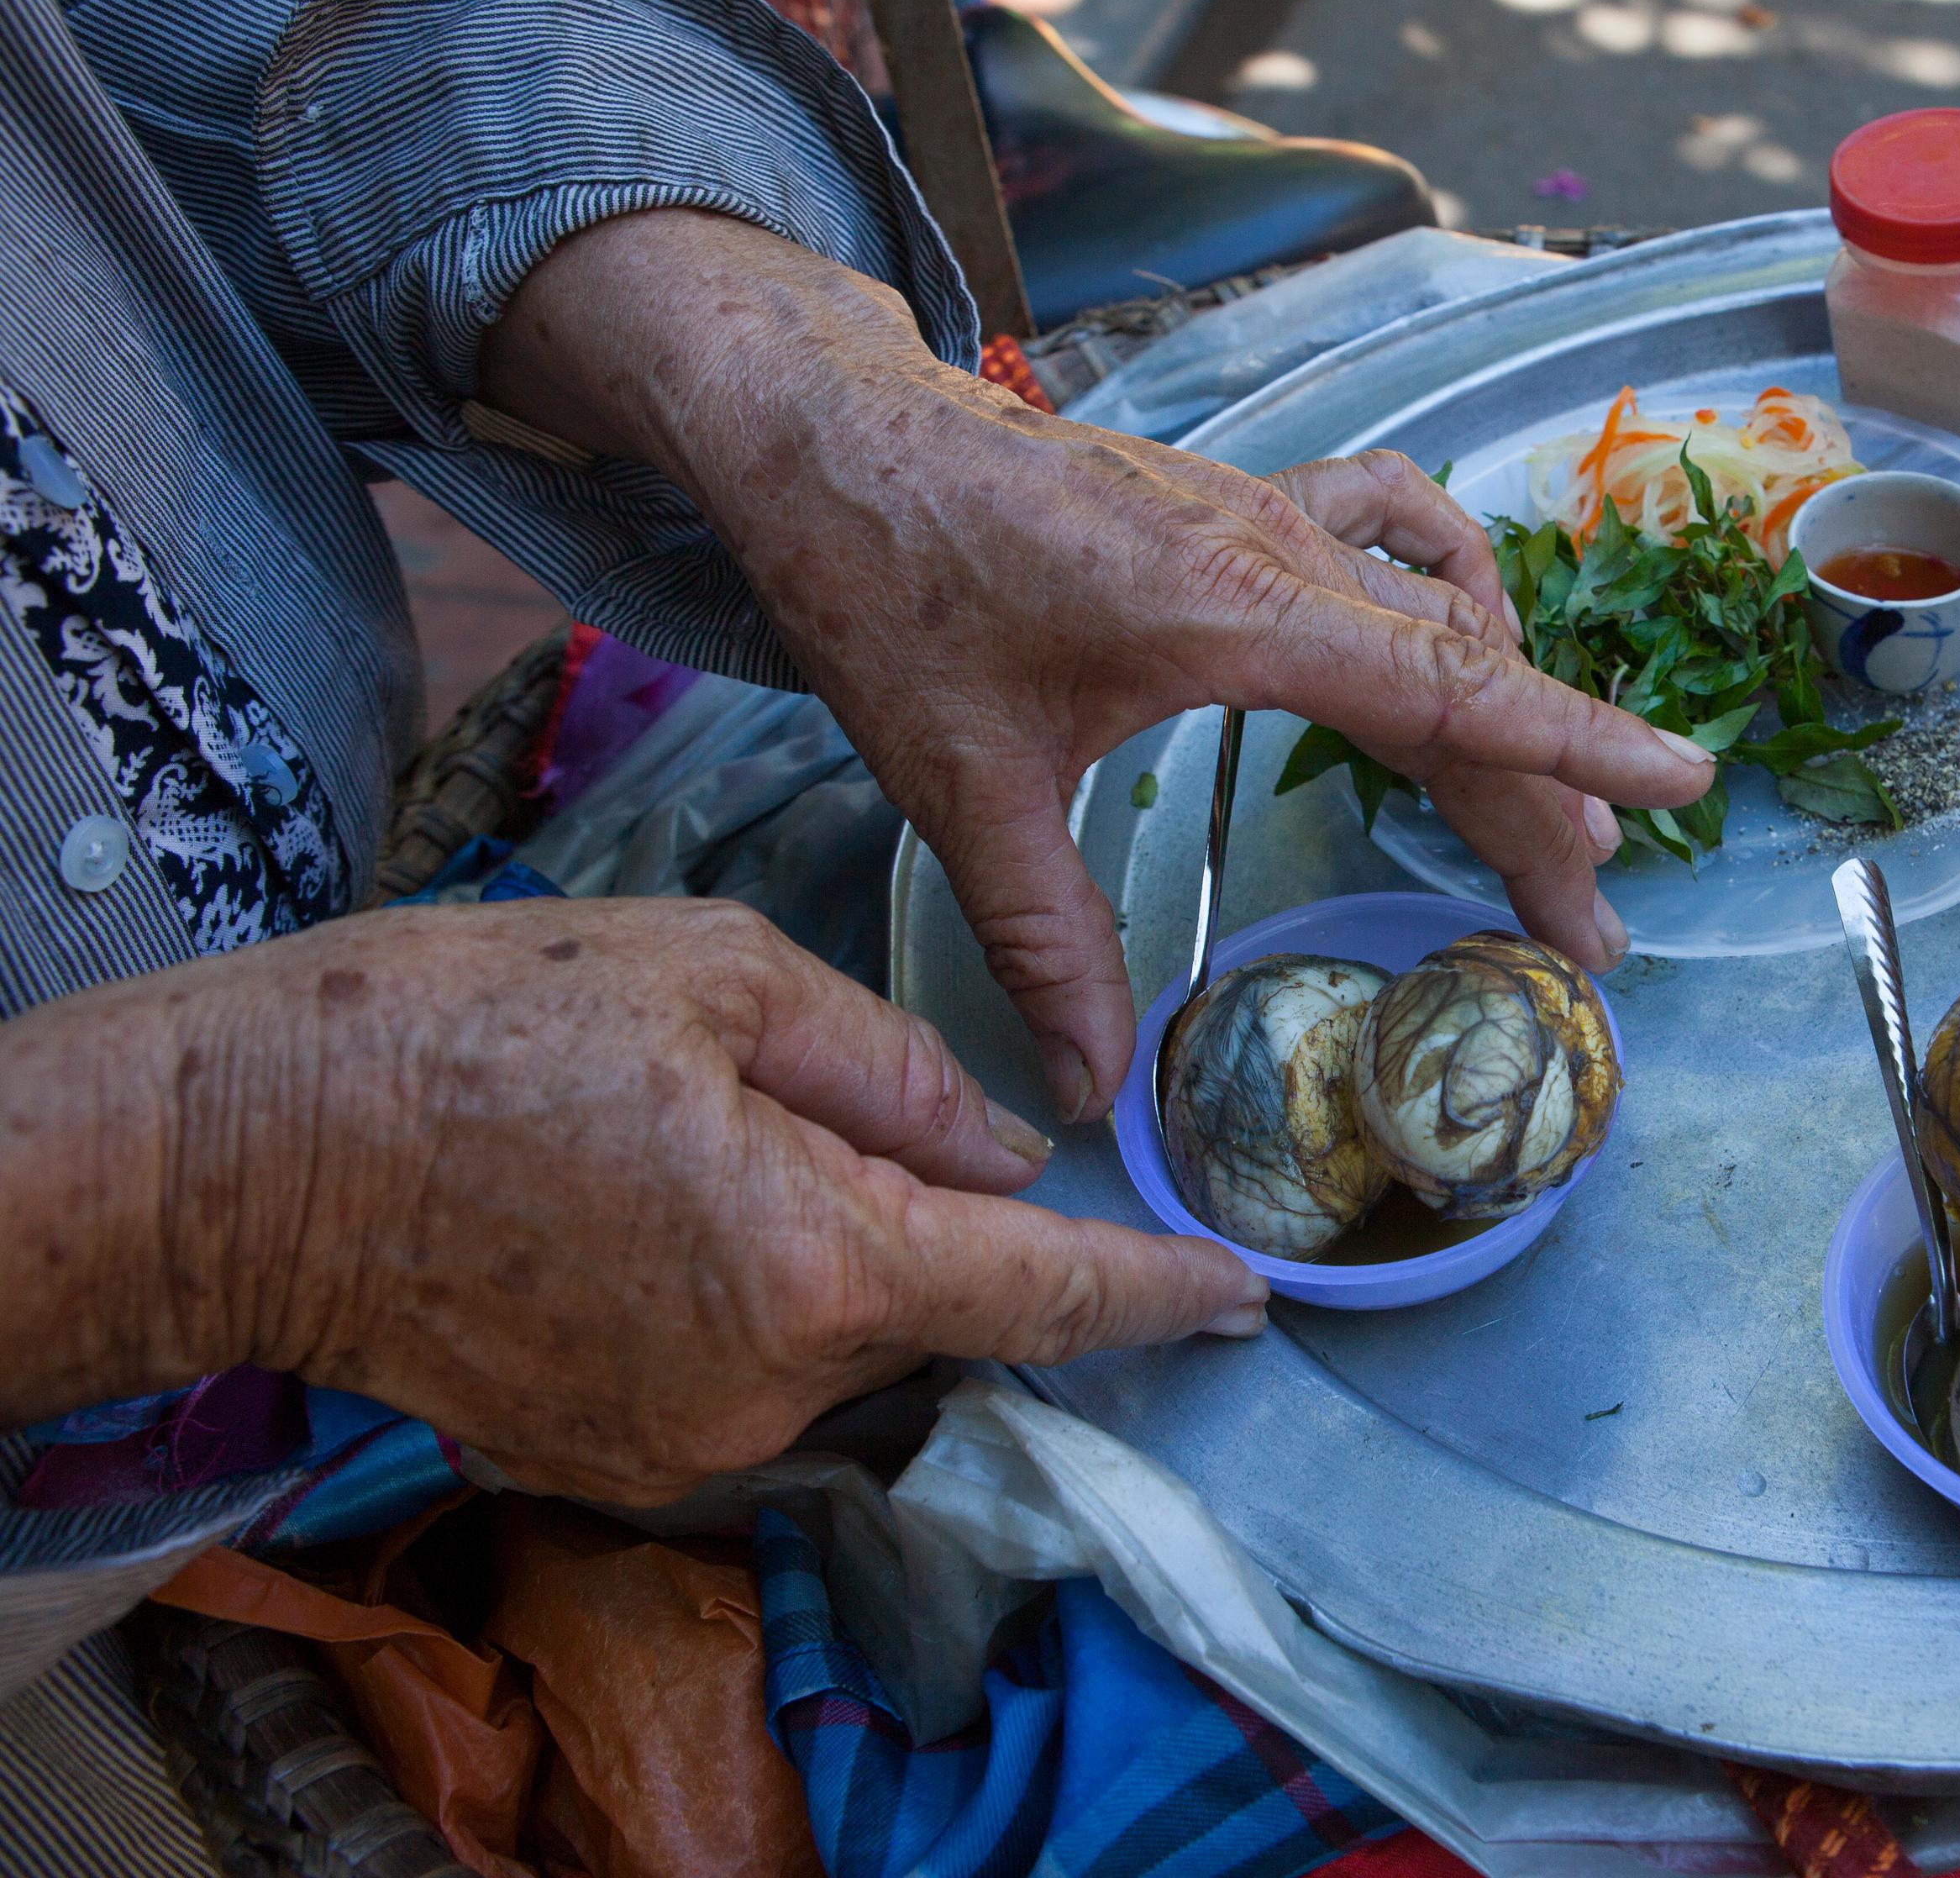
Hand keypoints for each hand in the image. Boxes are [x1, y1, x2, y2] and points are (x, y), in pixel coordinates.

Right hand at [0, 899, 1263, 1501]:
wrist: (246, 1152)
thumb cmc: (475, 1024)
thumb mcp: (713, 972)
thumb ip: (893, 1071)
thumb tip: (1006, 1149)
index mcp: (820, 1259)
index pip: (1046, 1293)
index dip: (1159, 1292)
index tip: (1242, 1294)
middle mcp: (770, 1387)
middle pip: (937, 1313)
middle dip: (942, 1225)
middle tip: (844, 1117)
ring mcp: (683, 1445)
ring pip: (838, 1346)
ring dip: (830, 1260)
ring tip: (697, 1146)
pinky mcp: (607, 1458)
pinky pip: (742, 1381)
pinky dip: (745, 1304)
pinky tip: (649, 1214)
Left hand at [480, 211, 1714, 1119]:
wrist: (829, 426)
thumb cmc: (888, 581)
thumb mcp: (959, 783)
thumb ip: (1043, 943)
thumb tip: (1092, 1094)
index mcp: (1237, 610)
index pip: (1451, 687)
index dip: (1577, 744)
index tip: (1684, 786)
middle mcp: (1280, 552)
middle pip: (1466, 682)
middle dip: (1544, 807)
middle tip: (1586, 934)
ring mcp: (1270, 515)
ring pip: (1439, 619)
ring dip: (1508, 717)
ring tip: (1548, 831)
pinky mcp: (1241, 505)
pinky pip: (1393, 535)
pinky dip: (1447, 593)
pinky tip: (1458, 638)